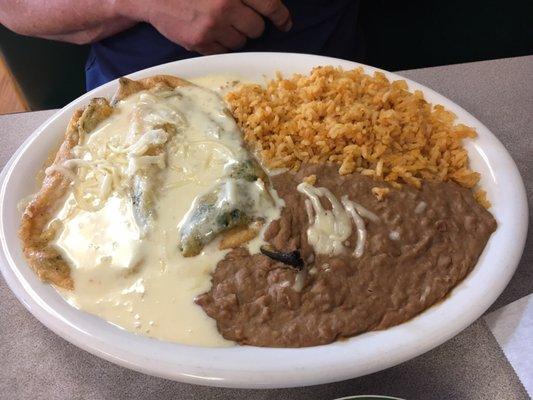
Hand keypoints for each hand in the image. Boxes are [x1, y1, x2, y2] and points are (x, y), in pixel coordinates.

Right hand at [117, 0, 291, 54]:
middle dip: (251, 24)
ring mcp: (212, 27)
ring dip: (235, 35)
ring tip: (218, 23)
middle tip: (238, 17)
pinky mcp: (200, 43)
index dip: (280, 16)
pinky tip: (208, 31)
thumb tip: (267, 3)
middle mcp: (224, 6)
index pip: (269, 5)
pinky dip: (220, 45)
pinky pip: (223, 52)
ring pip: (241, 42)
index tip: (284, 23)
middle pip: (257, 28)